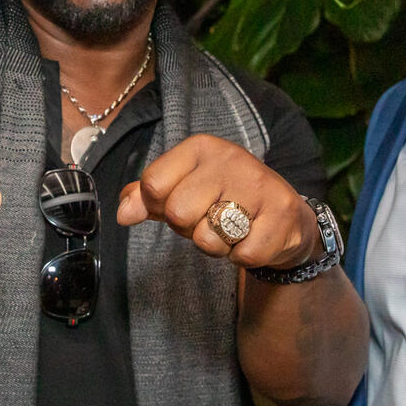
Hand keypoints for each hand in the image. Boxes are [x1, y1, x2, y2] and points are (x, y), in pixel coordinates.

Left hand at [117, 134, 317, 266]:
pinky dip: (242, 257)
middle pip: (178, 213)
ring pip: (208, 239)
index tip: (179, 203)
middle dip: (188, 229)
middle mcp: (230, 158)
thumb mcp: (182, 189)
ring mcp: (259, 184)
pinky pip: (243, 255)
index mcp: (200, 147)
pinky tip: (252, 239)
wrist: (283, 214)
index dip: (159, 206)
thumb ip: (146, 198)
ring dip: (216, 247)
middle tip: (208, 220)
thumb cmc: (222, 200)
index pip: (153, 184)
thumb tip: (123, 214)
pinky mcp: (282, 212)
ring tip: (230, 231)